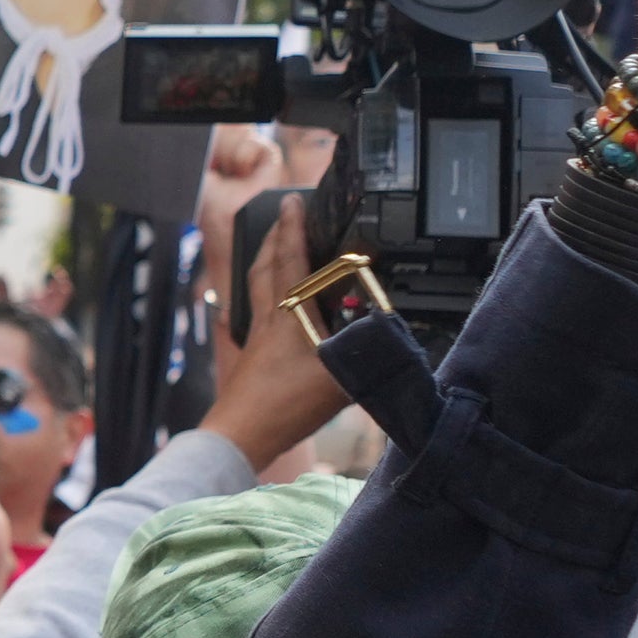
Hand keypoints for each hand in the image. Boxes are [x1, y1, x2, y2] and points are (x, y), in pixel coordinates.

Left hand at [202, 201, 353, 469]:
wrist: (241, 436)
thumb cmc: (284, 407)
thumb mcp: (340, 379)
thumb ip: (370, 356)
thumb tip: (396, 338)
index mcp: (288, 315)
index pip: (290, 260)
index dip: (293, 229)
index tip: (293, 202)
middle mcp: (267, 320)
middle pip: (265, 267)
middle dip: (275, 238)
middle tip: (283, 218)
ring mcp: (255, 337)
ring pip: (257, 287)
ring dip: (267, 262)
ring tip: (276, 250)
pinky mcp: (251, 356)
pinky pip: (257, 312)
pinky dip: (266, 297)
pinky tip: (274, 308)